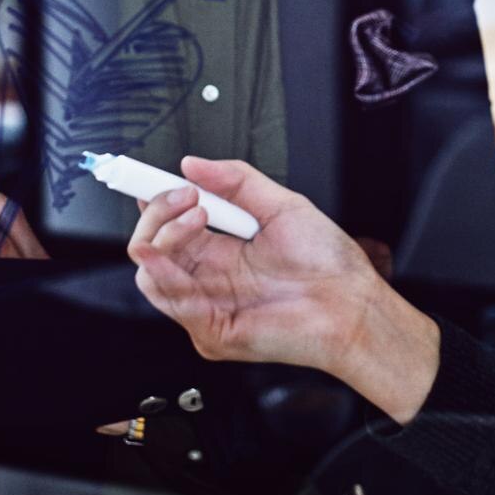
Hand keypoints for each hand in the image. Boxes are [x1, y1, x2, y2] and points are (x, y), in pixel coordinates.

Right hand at [127, 157, 440, 421]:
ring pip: (151, 272)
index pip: (169, 225)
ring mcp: (207, 305)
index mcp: (222, 250)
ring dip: (164, 233)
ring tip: (196, 212)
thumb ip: (236, 180)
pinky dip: (168, 268)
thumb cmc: (329, 263)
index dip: (153, 201)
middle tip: (182, 193)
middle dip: (157, 212)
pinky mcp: (211, 330)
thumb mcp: (281, 205)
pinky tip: (186, 242)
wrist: (351, 303)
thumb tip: (193, 163)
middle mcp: (210, 278)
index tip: (143, 178)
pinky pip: (172, 300)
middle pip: (152, 246)